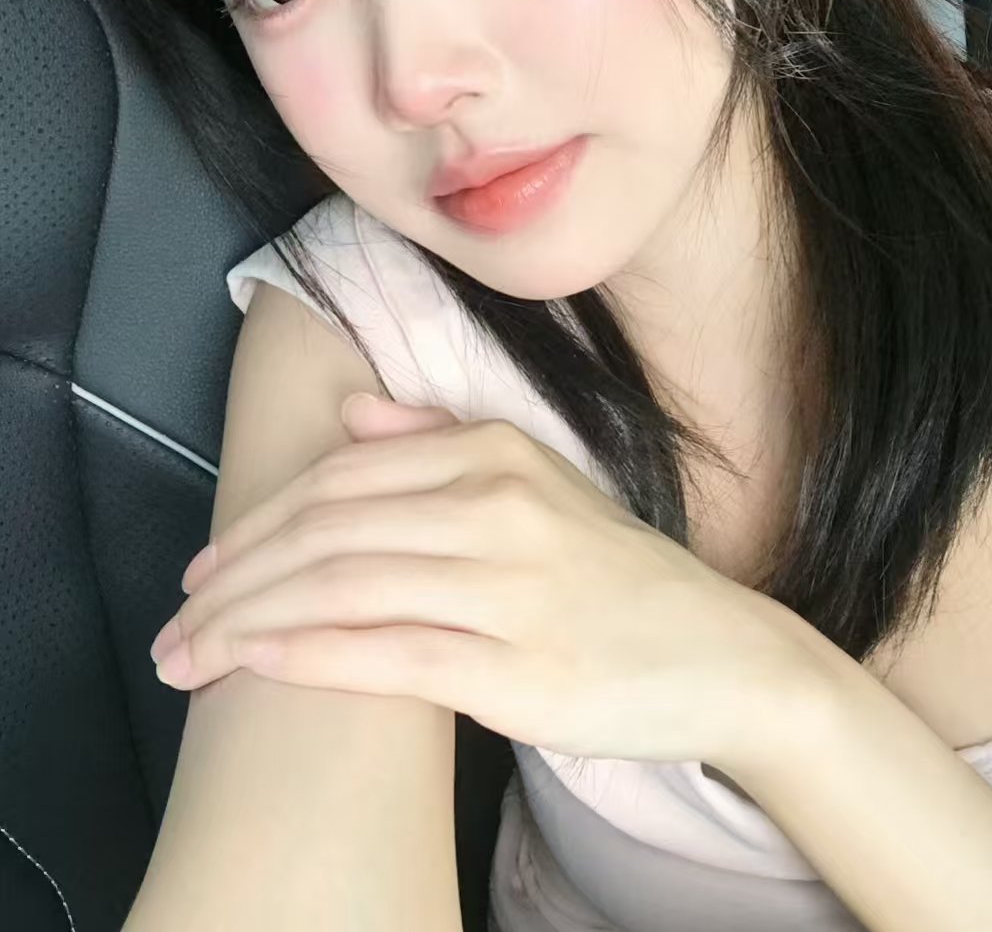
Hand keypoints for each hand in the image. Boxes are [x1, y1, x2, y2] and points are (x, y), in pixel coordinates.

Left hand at [151, 397, 826, 770]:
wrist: (722, 653)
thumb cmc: (617, 575)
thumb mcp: (544, 482)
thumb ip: (444, 440)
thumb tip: (354, 415)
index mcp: (497, 453)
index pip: (342, 477)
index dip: (260, 521)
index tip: (206, 568)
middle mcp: (499, 505)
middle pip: (328, 530)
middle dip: (233, 578)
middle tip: (174, 622)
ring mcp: (511, 586)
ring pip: (344, 587)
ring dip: (248, 622)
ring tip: (189, 657)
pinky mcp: (519, 671)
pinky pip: (390, 654)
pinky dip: (309, 655)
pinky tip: (258, 665)